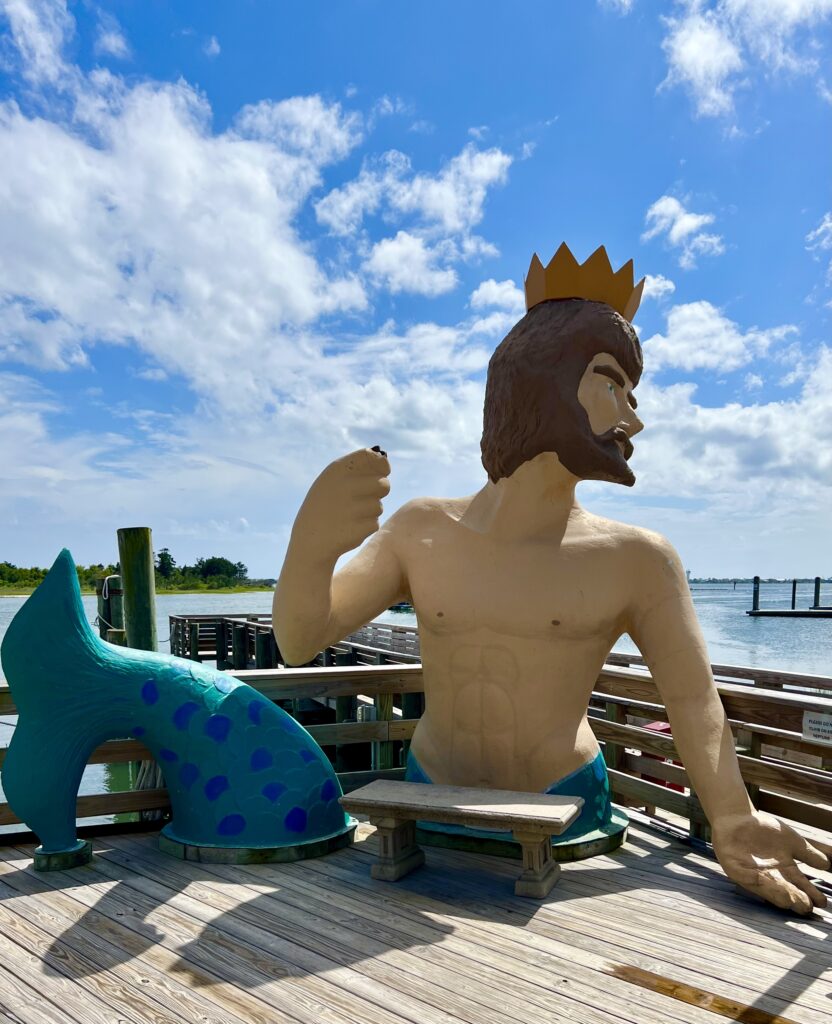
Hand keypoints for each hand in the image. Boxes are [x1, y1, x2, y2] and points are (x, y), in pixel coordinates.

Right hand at [293, 447, 390, 562]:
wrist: (309, 539)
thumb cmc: (325, 505)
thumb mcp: (332, 480)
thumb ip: (357, 468)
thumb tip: (384, 460)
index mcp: (337, 469)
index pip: (371, 456)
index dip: (381, 464)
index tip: (381, 472)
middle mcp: (345, 485)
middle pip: (384, 484)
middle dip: (379, 492)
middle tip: (363, 498)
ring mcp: (353, 508)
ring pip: (379, 506)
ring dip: (369, 512)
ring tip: (349, 515)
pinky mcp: (360, 527)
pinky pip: (375, 523)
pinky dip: (365, 527)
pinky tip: (348, 528)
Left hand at [711, 810, 831, 913]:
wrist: (738, 817)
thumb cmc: (766, 831)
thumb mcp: (792, 842)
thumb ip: (809, 853)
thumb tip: (827, 864)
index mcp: (785, 872)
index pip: (800, 886)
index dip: (810, 894)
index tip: (820, 902)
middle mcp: (770, 877)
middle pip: (785, 891)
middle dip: (795, 898)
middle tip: (806, 906)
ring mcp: (752, 873)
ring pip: (766, 887)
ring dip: (777, 893)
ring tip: (789, 900)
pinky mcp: (734, 868)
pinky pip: (744, 875)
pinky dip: (753, 878)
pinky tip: (761, 878)